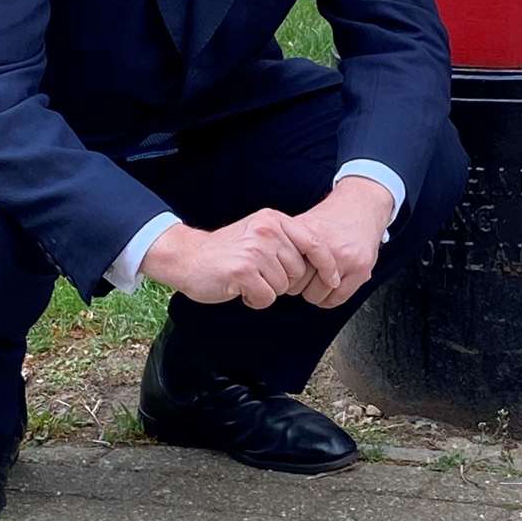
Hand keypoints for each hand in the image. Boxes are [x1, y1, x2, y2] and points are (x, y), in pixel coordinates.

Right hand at [140, 209, 338, 309]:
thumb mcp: (259, 234)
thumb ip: (286, 241)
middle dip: (284, 281)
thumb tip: (321, 262)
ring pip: (283, 287)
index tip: (334, 278)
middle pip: (299, 271)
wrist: (187, 257)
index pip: (314, 242)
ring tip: (248, 280)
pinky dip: (255, 300)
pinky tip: (240, 290)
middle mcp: (267, 231)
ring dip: (267, 291)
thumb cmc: (227, 251)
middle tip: (260, 276)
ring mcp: (255, 250)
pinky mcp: (243, 271)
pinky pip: (266, 297)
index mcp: (274, 219)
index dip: (327, 264)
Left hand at [292, 176, 394, 309]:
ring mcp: (346, 259)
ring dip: (316, 291)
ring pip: (317, 296)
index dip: (285, 274)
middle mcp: (328, 247)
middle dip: (300, 284)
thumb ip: (286, 243)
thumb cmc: (331, 217)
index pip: (284, 272)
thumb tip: (266, 266)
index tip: (290, 270)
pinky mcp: (361, 269)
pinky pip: (336, 299)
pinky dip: (330, 297)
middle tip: (307, 273)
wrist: (362, 206)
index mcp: (309, 235)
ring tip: (319, 277)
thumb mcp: (304, 224)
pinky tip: (331, 283)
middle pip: (298, 287)